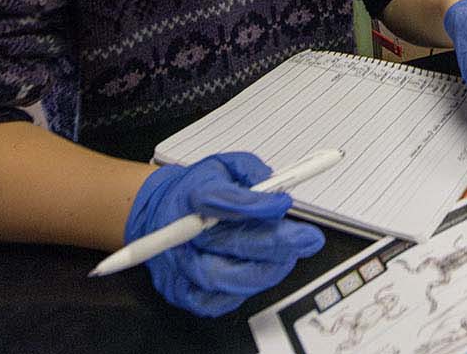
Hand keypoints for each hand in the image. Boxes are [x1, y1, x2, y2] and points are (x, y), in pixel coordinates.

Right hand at [126, 153, 324, 315]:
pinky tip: (260, 274)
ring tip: (289, 257)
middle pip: (226, 245)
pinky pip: (214, 302)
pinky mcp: (180, 291)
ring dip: (263, 270)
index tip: (284, 202)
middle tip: (307, 238)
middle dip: (274, 243)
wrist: (160, 213)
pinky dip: (242, 292)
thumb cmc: (197, 190)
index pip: (221, 201)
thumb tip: (274, 185)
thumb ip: (249, 170)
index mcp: (190, 197)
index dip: (256, 205)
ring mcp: (178, 266)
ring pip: (223, 278)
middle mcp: (180, 234)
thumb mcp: (223, 165)